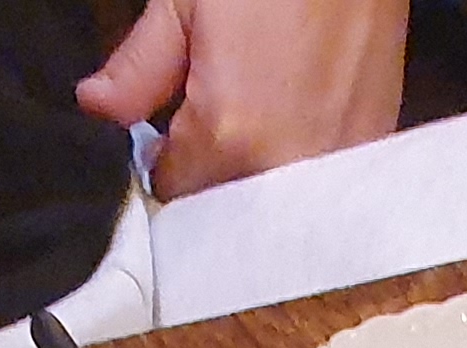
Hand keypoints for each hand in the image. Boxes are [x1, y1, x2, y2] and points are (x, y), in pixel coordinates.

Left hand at [77, 0, 409, 198]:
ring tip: (266, 105)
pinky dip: (302, 163)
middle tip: (222, 103)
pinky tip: (303, 110)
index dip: (167, 160)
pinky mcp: (370, 154)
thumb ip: (139, 67)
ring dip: (258, 172)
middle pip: (224, 208)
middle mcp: (281, 171)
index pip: (175, 193)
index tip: (173, 130)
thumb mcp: (186, 1)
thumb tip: (96, 106)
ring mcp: (333, 168)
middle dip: (212, 170)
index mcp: (227, 137)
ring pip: (271, 204)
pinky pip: (318, 186)